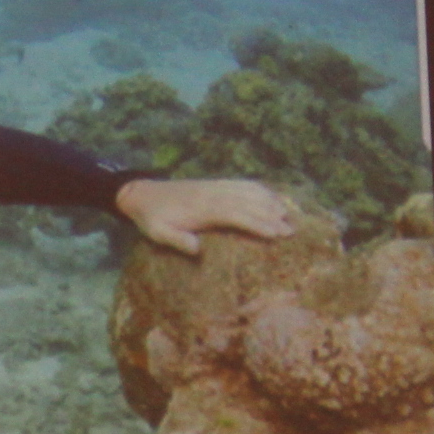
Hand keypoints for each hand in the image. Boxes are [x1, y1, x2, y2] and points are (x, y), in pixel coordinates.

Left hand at [113, 176, 295, 256]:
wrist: (142, 193)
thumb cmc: (152, 218)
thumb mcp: (158, 233)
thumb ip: (177, 240)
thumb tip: (198, 249)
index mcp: (202, 209)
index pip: (236, 215)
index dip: (256, 224)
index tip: (275, 234)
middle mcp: (213, 195)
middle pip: (248, 203)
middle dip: (271, 216)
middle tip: (291, 230)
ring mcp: (215, 187)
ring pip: (248, 191)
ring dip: (269, 201)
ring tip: (288, 214)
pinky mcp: (215, 184)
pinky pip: (241, 183)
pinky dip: (259, 189)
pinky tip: (271, 196)